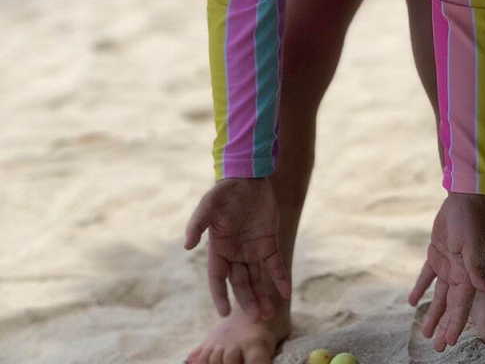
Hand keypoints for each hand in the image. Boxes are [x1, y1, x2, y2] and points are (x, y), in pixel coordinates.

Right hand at [184, 177, 290, 320]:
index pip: (218, 278)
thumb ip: (197, 224)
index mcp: (219, 249)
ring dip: (263, 296)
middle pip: (241, 283)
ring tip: (269, 315)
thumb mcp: (208, 204)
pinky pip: (275, 264)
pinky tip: (286, 292)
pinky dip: (280, 278)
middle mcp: (235, 254)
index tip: (225, 311)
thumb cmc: (225, 191)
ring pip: (258, 279)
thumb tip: (187, 245)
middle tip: (256, 319)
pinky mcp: (269, 243)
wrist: (248, 177)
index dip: (220, 295)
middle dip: (248, 301)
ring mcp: (253, 250)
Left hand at [408, 192, 484, 351]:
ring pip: (440, 296)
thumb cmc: (470, 221)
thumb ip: (476, 267)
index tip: (449, 342)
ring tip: (426, 333)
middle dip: (445, 326)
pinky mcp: (437, 253)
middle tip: (437, 347)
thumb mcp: (472, 244)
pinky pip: (428, 276)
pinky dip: (421, 288)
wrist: (464, 200)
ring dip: (433, 313)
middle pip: (451, 306)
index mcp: (469, 275)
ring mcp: (448, 265)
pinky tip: (412, 302)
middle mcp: (460, 274)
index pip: (462, 306)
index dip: (456, 325)